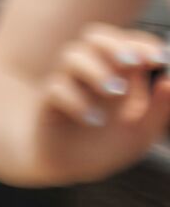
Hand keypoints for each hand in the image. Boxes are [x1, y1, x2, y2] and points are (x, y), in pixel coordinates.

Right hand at [36, 25, 169, 180]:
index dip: (142, 45)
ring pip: (72, 56)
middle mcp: (91, 72)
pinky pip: (57, 88)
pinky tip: (94, 120)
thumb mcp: (142, 131)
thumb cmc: (107, 145)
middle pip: (94, 36)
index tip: (159, 60)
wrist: (71, 170)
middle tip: (132, 63)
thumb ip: (158, 107)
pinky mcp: (49, 103)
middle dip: (114, 45)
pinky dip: (78, 101)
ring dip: (96, 70)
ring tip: (115, 93)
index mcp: (118, 74)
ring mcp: (68, 84)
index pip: (127, 43)